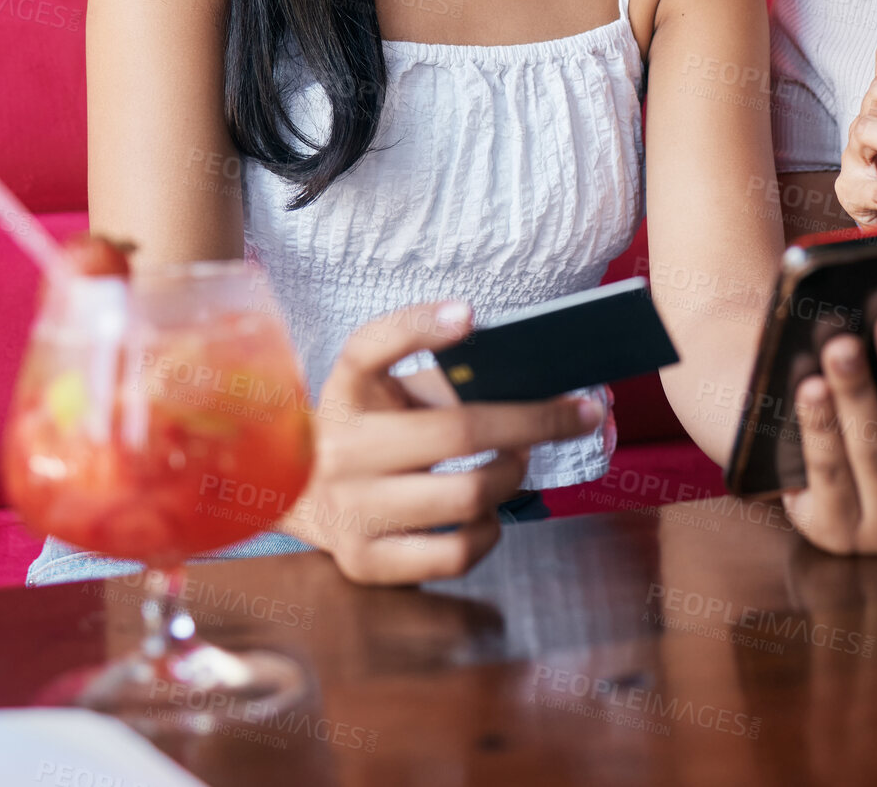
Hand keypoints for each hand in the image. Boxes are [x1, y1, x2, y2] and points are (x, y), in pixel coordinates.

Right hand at [287, 301, 601, 584]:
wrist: (301, 492)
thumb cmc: (372, 425)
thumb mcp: (388, 385)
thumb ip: (445, 373)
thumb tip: (535, 377)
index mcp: (347, 390)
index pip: (370, 346)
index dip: (420, 327)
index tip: (469, 315)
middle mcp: (342, 449)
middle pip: (459, 432)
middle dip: (535, 421)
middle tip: (575, 415)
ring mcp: (351, 510)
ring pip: (467, 497)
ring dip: (513, 475)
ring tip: (517, 462)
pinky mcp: (366, 562)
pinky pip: (454, 553)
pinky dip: (489, 531)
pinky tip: (487, 512)